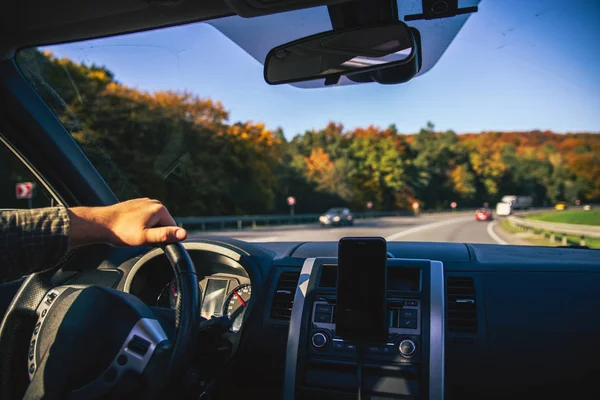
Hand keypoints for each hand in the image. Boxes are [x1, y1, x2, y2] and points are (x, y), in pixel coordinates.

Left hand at [67, 198, 186, 248]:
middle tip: (139, 238)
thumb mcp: (146, 237)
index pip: (172, 228)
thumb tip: (184, 234)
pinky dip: (140, 224)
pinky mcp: (136, 204)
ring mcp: (144, 202)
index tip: (148, 241)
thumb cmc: (121, 232)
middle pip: (163, 224)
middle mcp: (153, 202)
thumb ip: (166, 235)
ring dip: (147, 229)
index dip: (162, 238)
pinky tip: (129, 228)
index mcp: (159, 209)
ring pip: (153, 221)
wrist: (100, 224)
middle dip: (154, 233)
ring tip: (132, 233)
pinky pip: (145, 217)